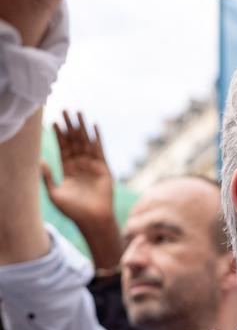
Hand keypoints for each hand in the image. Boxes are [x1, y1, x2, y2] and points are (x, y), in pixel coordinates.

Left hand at [42, 111, 114, 230]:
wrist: (92, 219)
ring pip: (86, 141)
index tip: (53, 120)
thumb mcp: (54, 193)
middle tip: (65, 110)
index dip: (59, 134)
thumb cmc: (73, 210)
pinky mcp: (103, 168)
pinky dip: (97, 138)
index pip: (63, 147)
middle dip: (70, 125)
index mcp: (68, 169)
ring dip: (82, 127)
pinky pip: (100, 149)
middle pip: (74, 140)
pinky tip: (94, 126)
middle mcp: (80, 164)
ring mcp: (92, 165)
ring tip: (78, 112)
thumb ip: (46, 177)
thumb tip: (38, 161)